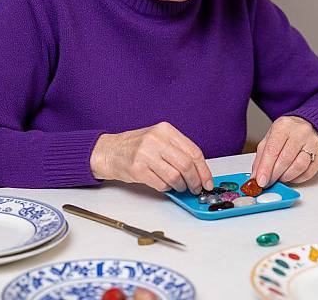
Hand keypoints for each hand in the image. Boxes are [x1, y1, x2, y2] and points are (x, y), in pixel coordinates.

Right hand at [90, 121, 213, 193]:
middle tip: (196, 188)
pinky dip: (167, 188)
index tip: (207, 181)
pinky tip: (165, 185)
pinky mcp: (138, 168)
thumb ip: (177, 150)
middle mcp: (156, 139)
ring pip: (175, 176)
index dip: (204, 170)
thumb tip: (199, 171)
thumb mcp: (158, 139)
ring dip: (181, 186)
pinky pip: (161, 184)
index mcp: (165, 130)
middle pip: (186, 164)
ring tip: (179, 187)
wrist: (109, 150)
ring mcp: (145, 153)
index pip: (193, 151)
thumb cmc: (136, 146)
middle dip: (195, 181)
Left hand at [251, 116, 317, 187]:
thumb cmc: (286, 133)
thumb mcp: (269, 138)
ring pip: (299, 166)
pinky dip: (298, 178)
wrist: (306, 125)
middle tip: (268, 182)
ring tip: (280, 177)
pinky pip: (309, 172)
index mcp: (283, 125)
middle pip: (285, 159)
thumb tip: (256, 176)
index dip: (265, 168)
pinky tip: (291, 176)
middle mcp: (300, 132)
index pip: (272, 150)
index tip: (260, 181)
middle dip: (274, 174)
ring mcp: (312, 142)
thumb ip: (261, 157)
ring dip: (287, 177)